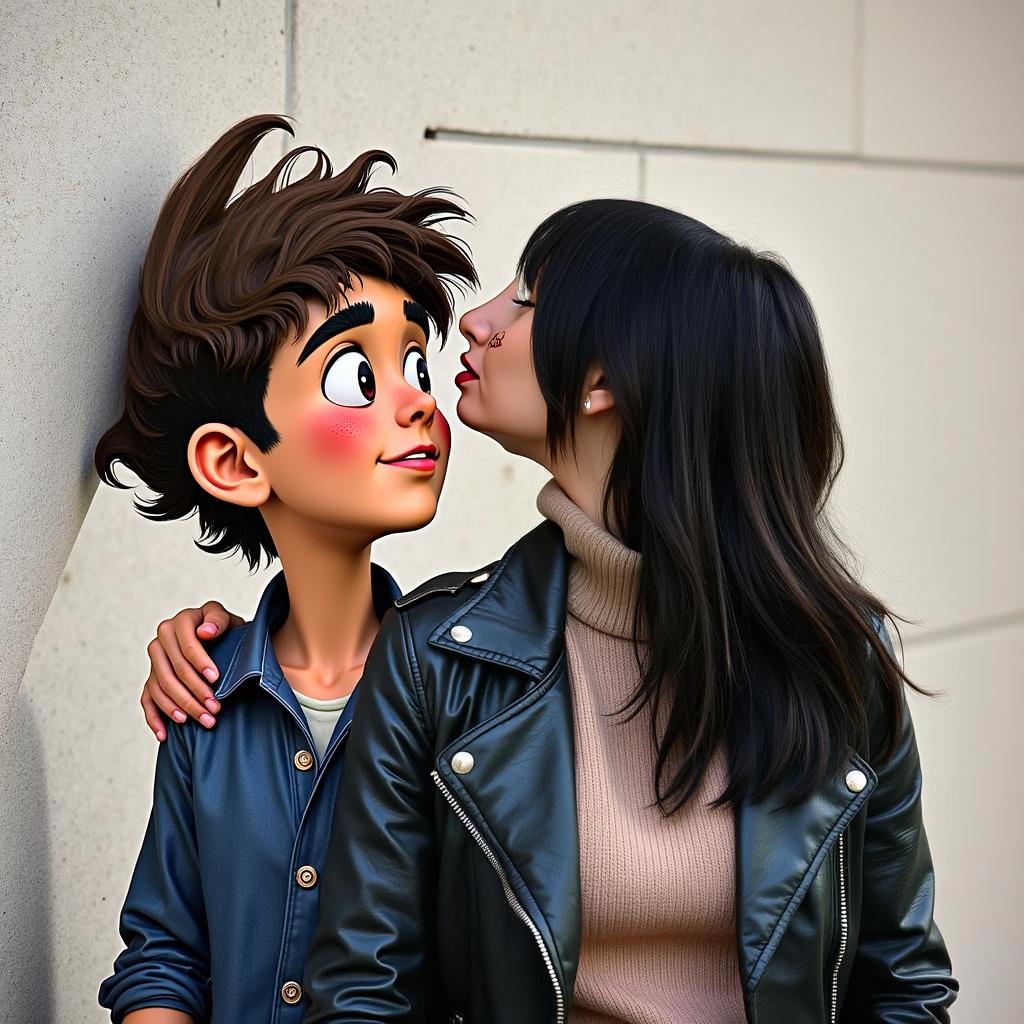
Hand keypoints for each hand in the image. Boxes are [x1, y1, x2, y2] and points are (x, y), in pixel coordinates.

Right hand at [141, 602, 244, 740]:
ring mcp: (155, 661)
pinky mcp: (151, 678)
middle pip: (173, 672)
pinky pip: (148, 700)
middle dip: (195, 692)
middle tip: (215, 708)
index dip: (200, 663)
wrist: (220, 638)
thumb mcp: (227, 619)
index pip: (186, 646)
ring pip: (161, 688)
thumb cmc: (226, 629)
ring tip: (203, 721)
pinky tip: (165, 734)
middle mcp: (162, 640)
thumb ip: (218, 620)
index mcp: (180, 622)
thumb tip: (205, 632)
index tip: (215, 678)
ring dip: (181, 708)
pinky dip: (155, 718)